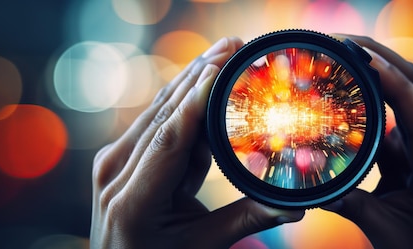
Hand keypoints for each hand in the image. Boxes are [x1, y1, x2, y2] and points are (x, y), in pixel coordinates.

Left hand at [90, 37, 303, 248]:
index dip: (195, 100)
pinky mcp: (124, 156)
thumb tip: (296, 208)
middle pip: (164, 113)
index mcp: (133, 199)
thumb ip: (246, 220)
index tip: (221, 67)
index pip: (169, 139)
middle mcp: (116, 170)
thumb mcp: (201, 245)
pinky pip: (159, 122)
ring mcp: (116, 161)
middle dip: (199, 75)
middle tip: (232, 46)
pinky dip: (184, 101)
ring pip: (160, 111)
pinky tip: (207, 79)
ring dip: (192, 79)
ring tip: (223, 52)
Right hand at [323, 35, 412, 248]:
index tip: (363, 58)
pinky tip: (359, 87)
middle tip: (343, 41)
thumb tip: (309, 180)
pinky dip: (386, 98)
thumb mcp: (384, 231)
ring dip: (383, 73)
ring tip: (345, 55)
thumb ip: (349, 203)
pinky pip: (411, 113)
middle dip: (384, 60)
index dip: (396, 85)